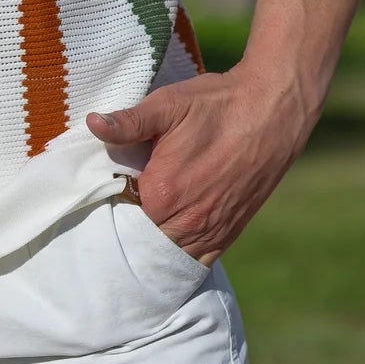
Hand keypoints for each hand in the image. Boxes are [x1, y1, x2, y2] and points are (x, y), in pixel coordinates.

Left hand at [85, 59, 319, 265]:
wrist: (272, 112)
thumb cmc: (216, 104)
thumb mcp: (167, 105)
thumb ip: (128, 121)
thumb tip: (92, 124)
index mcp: (162, 193)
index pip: (118, 214)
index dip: (110, 201)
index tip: (108, 186)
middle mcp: (186, 222)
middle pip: (140, 239)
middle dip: (128, 226)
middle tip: (122, 204)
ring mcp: (211, 232)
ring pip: (168, 254)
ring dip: (153, 242)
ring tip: (143, 219)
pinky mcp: (229, 232)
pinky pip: (197, 259)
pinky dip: (180, 253)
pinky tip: (169, 237)